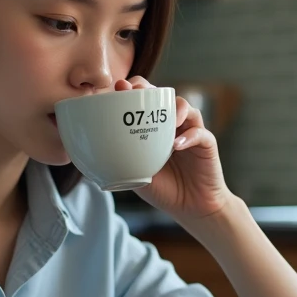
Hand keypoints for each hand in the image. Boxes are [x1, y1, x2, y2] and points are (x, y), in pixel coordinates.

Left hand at [113, 76, 233, 221]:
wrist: (189, 208)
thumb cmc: (162, 189)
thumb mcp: (134, 173)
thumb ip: (119, 160)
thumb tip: (89, 152)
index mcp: (152, 127)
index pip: (142, 100)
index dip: (131, 90)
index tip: (117, 88)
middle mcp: (171, 124)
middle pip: (163, 95)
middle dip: (149, 90)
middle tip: (137, 92)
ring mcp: (190, 131)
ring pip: (185, 107)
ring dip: (174, 109)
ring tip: (166, 119)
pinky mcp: (207, 144)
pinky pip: (200, 133)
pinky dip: (189, 136)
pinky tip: (177, 144)